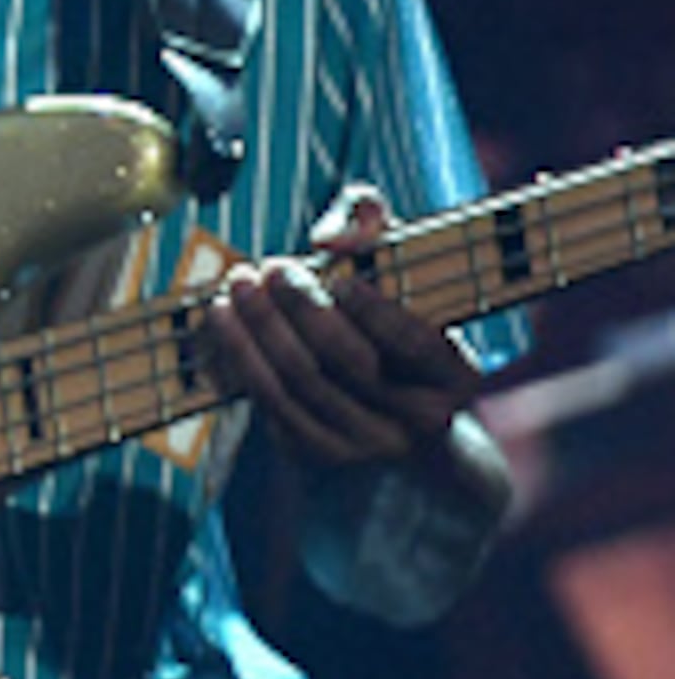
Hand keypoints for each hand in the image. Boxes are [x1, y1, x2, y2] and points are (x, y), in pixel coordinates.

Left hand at [203, 184, 482, 467]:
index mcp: (453, 375)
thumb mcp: (396, 268)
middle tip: (271, 268)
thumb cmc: (388, 318)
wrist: (390, 407)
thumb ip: (371, 227)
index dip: (375, 312)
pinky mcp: (318, 451)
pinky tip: (225, 321)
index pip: (414, 344)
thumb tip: (331, 237)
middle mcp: (416, 418)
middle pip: (348, 363)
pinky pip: (271, 406)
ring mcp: (365, 442)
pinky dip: (242, 358)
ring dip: (260, 330)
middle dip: (302, 310)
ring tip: (237, 287)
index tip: (342, 279)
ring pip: (301, 385)